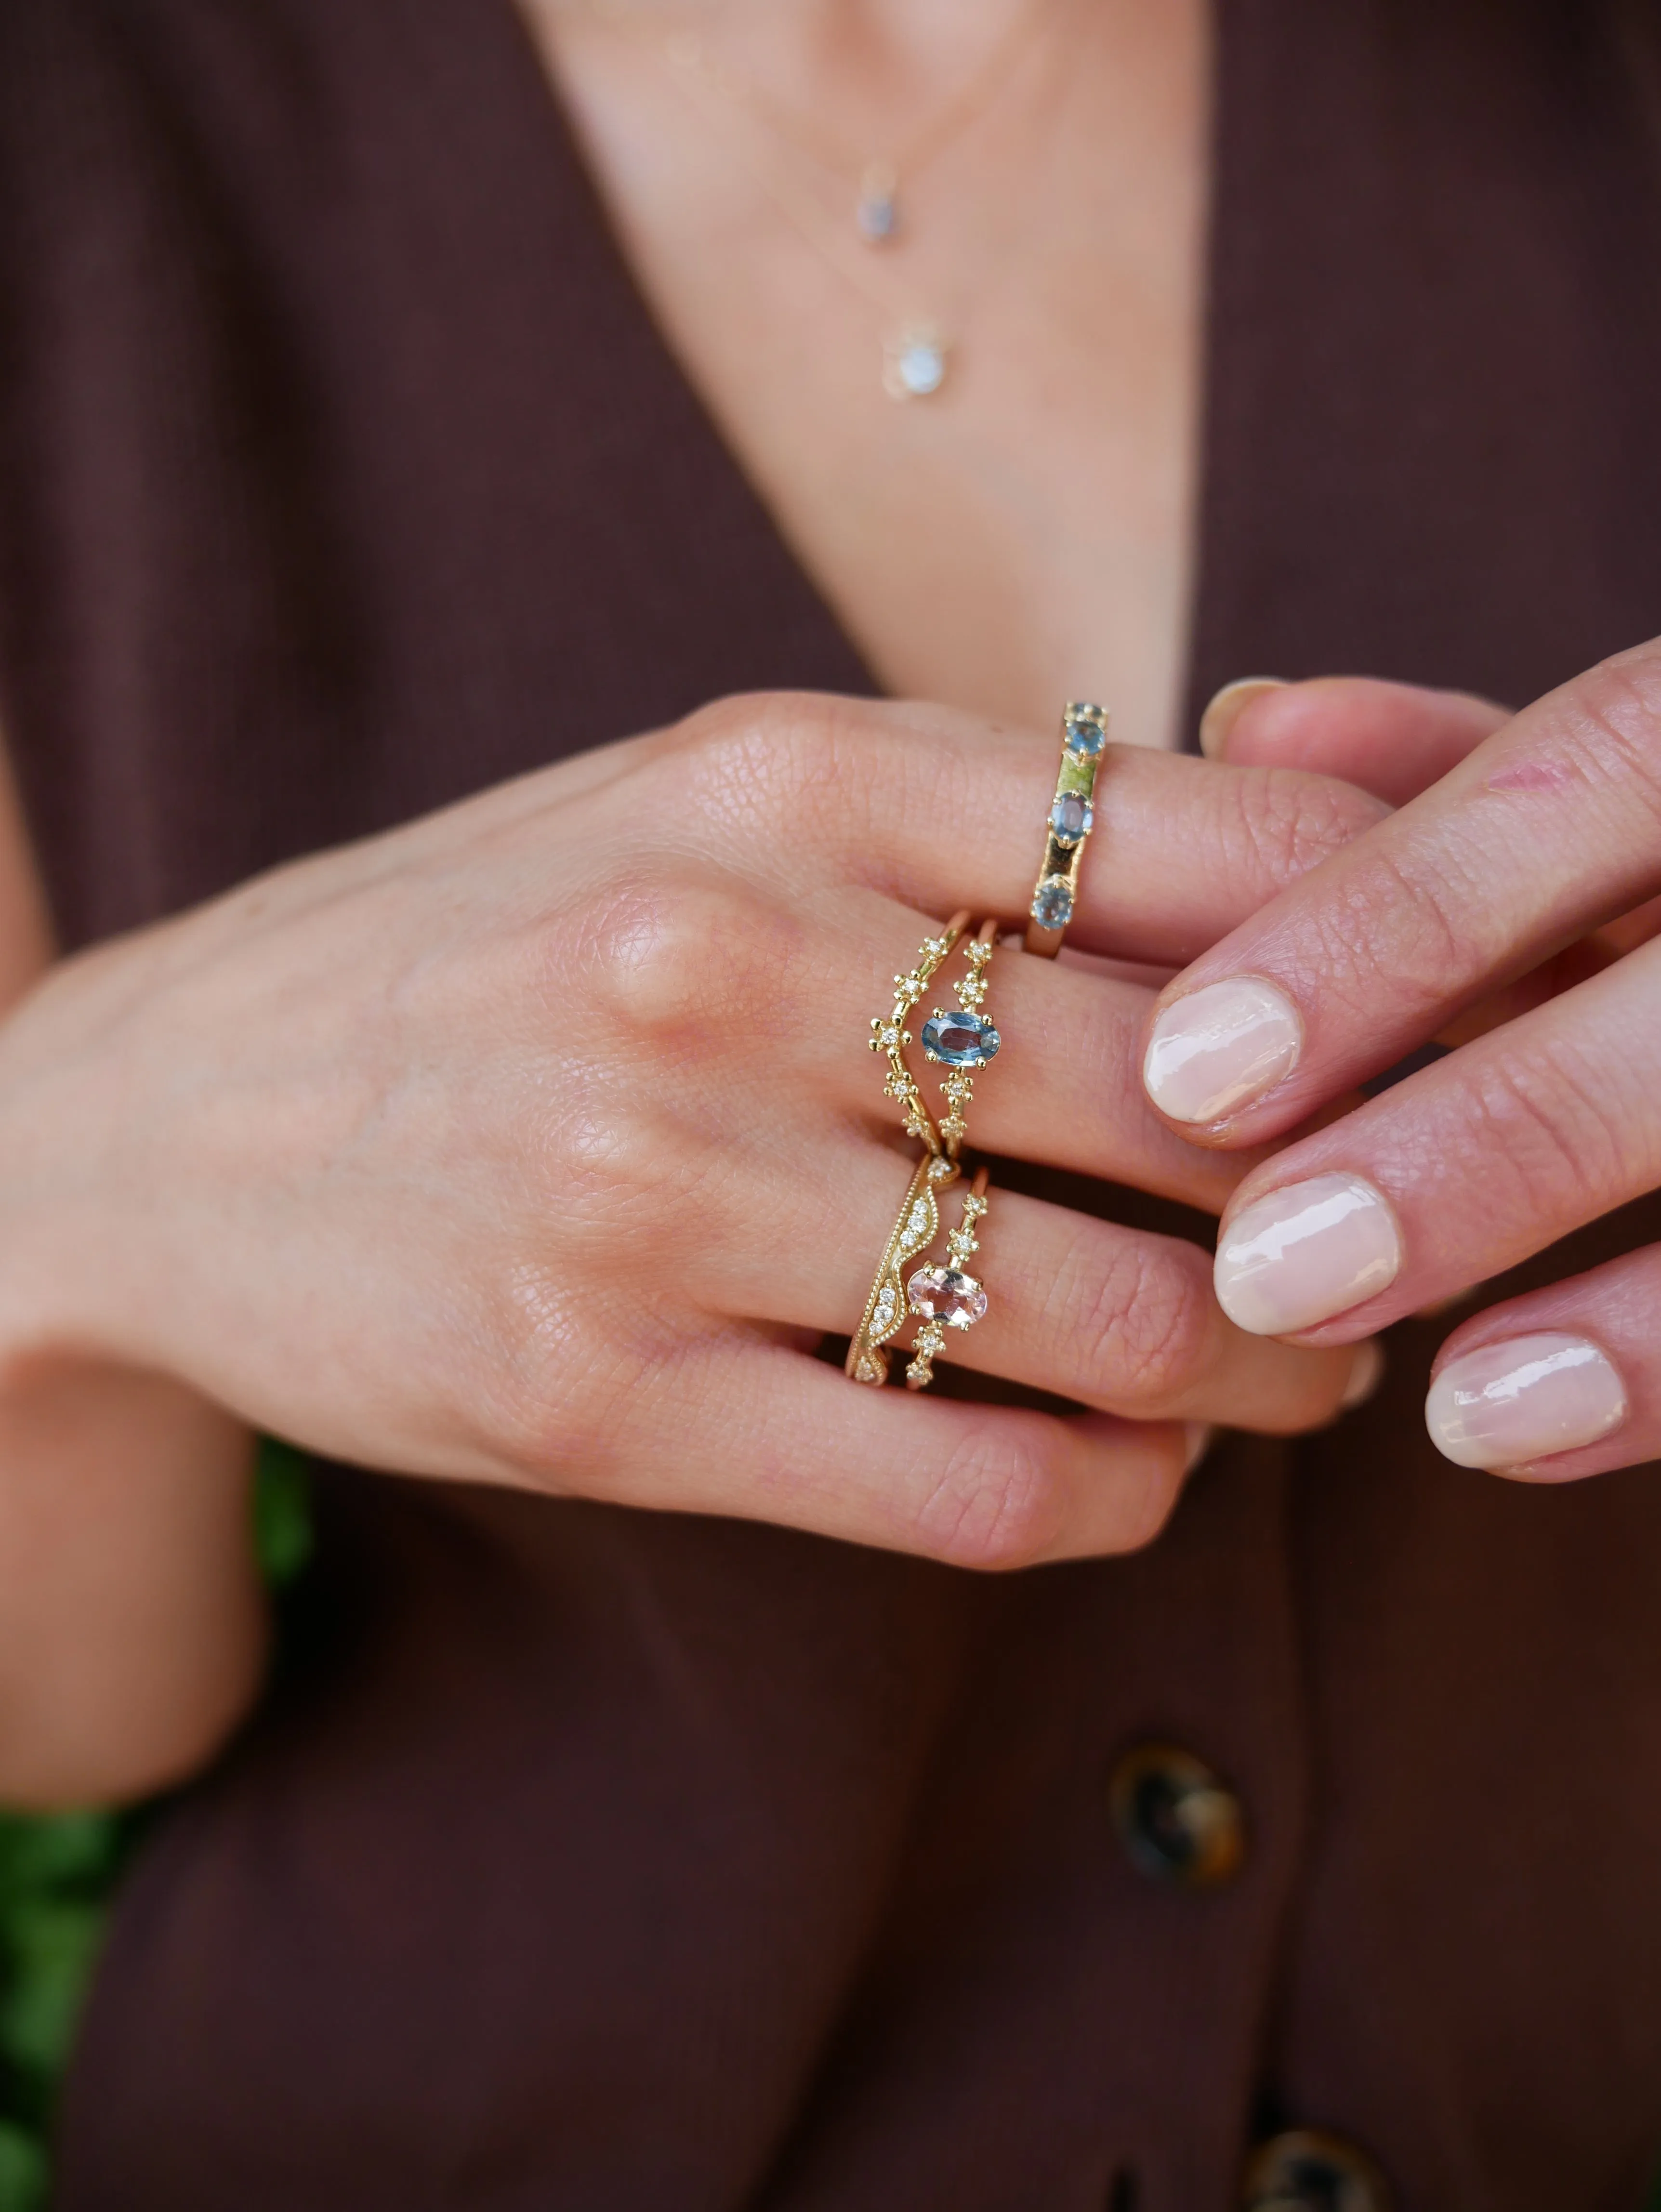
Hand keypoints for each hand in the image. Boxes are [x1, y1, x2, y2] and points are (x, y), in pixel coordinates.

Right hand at [0, 693, 1385, 1576]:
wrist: (171, 1123)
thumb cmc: (492, 948)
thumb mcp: (701, 806)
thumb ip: (961, 829)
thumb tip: (1275, 898)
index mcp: (774, 773)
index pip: (1203, 844)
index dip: (1382, 953)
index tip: (1427, 1034)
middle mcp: (718, 959)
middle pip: (1192, 1097)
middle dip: (1348, 1197)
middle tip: (1387, 1239)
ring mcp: (647, 1187)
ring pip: (1117, 1324)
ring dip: (1264, 1370)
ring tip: (1290, 1370)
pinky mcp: (596, 1397)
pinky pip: (978, 1487)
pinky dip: (1115, 1495)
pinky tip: (1129, 1466)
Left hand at [1142, 643, 1660, 1480]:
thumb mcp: (1623, 759)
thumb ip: (1451, 751)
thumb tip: (1248, 719)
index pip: (1586, 776)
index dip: (1387, 925)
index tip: (1189, 1070)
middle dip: (1488, 1139)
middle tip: (1266, 1272)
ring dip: (1635, 1316)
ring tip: (1444, 1408)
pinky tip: (1525, 1432)